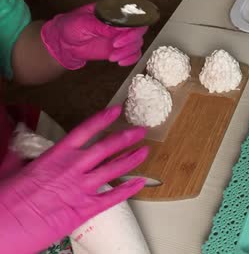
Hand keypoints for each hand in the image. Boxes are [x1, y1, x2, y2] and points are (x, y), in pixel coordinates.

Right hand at [0, 105, 148, 252]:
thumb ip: (22, 156)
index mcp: (55, 156)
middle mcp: (72, 168)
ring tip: (145, 151)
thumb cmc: (6, 200)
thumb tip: (20, 145)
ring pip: (114, 169)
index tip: (116, 111)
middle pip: (106, 148)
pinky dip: (128, 189)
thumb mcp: (12, 169)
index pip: (85, 131)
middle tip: (140, 131)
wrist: (4, 227)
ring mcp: (81, 188)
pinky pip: (113, 197)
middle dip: (126, 138)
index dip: (103, 119)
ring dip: (132, 159)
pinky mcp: (85, 209)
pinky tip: (140, 183)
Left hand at [41, 4, 147, 69]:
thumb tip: (119, 28)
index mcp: (112, 10)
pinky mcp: (121, 48)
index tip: (121, 33)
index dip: (132, 23)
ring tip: (113, 57)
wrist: (64, 44)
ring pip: (137, 42)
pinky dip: (131, 59)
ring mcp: (121, 36)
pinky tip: (120, 62)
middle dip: (130, 39)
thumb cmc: (70, 28)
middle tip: (115, 46)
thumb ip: (102, 25)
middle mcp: (120, 22)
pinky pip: (134, 53)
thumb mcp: (83, 23)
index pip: (132, 13)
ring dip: (128, 52)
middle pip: (139, 29)